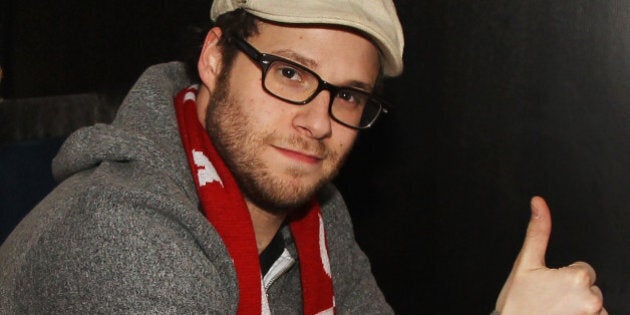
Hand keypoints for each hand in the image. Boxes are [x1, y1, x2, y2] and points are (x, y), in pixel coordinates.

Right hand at [495, 196, 605, 314]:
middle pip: (589, 288)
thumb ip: (537, 232)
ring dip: (577, 309)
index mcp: (577, 277)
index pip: (582, 270)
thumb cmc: (517, 303)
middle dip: (571, 293)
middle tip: (548, 301)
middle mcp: (591, 298)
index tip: (547, 287)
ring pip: (592, 306)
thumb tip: (539, 203)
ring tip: (553, 312)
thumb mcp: (525, 263)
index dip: (562, 277)